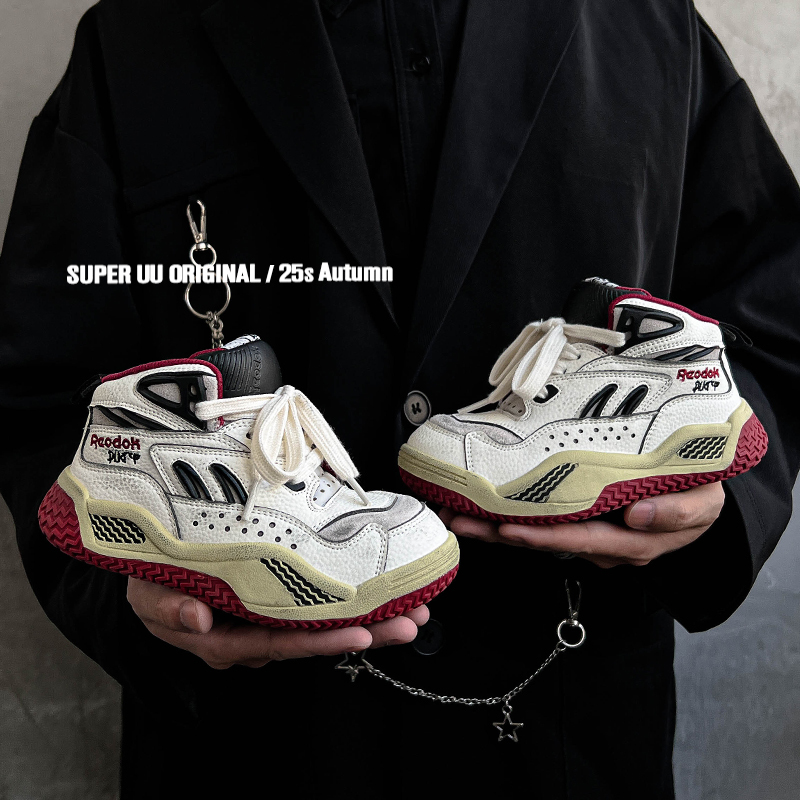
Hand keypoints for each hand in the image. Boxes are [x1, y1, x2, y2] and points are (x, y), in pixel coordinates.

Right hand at [127, 578, 428, 668]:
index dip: (319, 641)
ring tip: (411, 609)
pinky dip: (350, 597)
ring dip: (368, 616)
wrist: (154, 561)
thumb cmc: (153, 579)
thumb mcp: (146, 594)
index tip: (359, 634)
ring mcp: (269, 614)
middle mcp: (254, 632)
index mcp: (225, 637)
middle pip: (312, 637)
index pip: (277, 641)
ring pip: (322, 620)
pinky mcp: (279, 592)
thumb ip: (167, 610)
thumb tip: (196, 622)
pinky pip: (317, 600)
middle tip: (407, 624)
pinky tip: (383, 590)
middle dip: (363, 633)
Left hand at [440, 482, 724, 568]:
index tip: (507, 528)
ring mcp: (586, 534)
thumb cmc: (697, 498)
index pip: (579, 540)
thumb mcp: (703, 504)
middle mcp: (600, 544)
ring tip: (456, 513)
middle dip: (499, 533)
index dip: (542, 536)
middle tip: (459, 520)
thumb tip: (637, 515)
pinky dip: (508, 515)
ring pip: (535, 533)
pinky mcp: (576, 520)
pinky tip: (479, 506)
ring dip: (494, 525)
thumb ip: (676, 513)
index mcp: (629, 542)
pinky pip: (539, 521)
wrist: (696, 496)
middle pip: (544, 541)